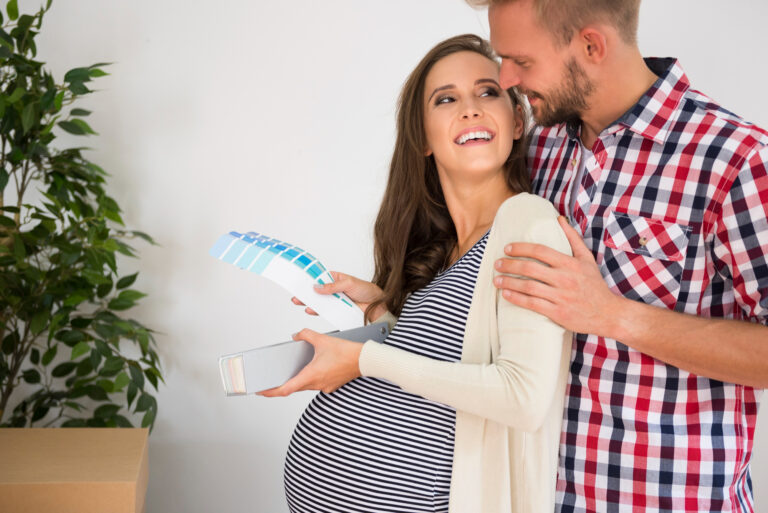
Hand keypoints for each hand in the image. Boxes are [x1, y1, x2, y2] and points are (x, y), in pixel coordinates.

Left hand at [257, 328, 363, 396]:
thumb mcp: (322, 339)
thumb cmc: (347, 352)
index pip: (286, 389)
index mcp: (312, 375)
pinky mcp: (331, 385)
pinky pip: (316, 384)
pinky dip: (310, 378)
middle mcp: (317, 384)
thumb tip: (296, 336)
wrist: (365, 359)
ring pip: (305, 386)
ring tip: (288, 373)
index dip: (271, 392)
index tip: (261, 391)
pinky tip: (310, 369)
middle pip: (294, 388)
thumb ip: (306, 335)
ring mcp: (325, 386)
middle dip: (282, 385)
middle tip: (270, 382)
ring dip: (297, 381)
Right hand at [291, 271, 385, 318]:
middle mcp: (333, 288)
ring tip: (299, 301)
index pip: (320, 276)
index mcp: (336, 278)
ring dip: (309, 301)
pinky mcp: (337, 309)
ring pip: (319, 300)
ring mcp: (334, 299)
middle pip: (316, 290)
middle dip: (305, 291)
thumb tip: (318, 287)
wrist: (376, 305)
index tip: (300, 278)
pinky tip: (310, 309)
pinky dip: (317, 310)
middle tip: (296, 293)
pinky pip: (325, 310)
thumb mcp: (349, 283)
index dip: (310, 277)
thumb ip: (333, 286)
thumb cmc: (367, 290)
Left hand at [493, 216, 623, 335]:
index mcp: (570, 263)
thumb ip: (572, 238)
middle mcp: (565, 278)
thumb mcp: (587, 259)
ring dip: (508, 282)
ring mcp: (561, 296)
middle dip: (509, 265)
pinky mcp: (557, 313)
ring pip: (528, 287)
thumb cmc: (595, 285)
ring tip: (496, 279)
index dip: (521, 248)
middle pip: (530, 268)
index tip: (507, 249)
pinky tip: (505, 294)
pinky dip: (516, 298)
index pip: (540, 251)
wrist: (608, 314)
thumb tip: (559, 219)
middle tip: (497, 264)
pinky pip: (532, 304)